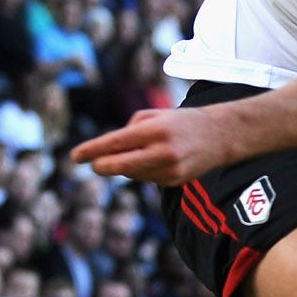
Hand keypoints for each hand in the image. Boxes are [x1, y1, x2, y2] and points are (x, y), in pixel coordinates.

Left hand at [71, 107, 231, 185]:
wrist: (221, 135)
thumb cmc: (183, 121)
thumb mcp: (157, 115)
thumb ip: (132, 129)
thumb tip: (111, 152)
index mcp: (155, 130)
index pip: (115, 142)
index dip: (92, 150)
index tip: (75, 156)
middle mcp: (162, 151)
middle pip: (119, 166)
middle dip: (101, 166)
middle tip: (92, 164)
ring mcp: (169, 169)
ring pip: (132, 173)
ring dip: (127, 166)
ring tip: (142, 153)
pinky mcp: (174, 181)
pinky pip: (147, 179)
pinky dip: (144, 171)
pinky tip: (158, 161)